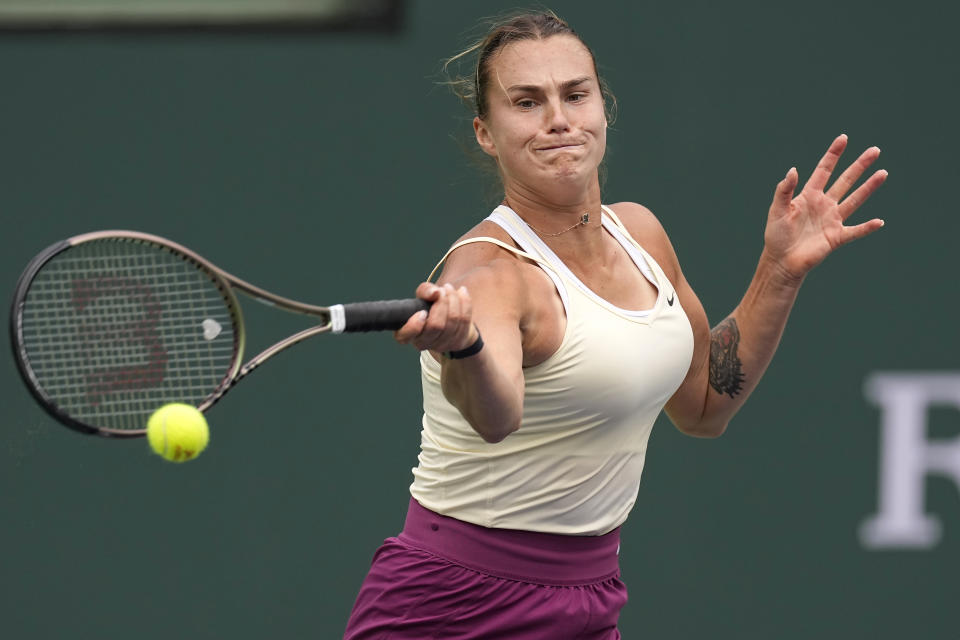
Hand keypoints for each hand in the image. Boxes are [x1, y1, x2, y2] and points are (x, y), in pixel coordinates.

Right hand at [394, 282, 478, 351]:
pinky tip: (462, 292)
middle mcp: (423, 343)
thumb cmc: (430, 307)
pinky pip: (465, 320)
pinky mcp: (458, 343)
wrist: (450, 319)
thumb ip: (425, 291)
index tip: (422, 311)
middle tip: (441, 290)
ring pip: (453, 321)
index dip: (415, 324)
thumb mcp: (423, 296)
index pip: (406, 335)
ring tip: (449, 289)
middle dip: (442, 303)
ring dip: (453, 299)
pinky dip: (465, 302)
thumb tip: (434, 292)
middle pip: (436, 325)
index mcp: (407, 334)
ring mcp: (441, 345)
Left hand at [763, 134, 886, 279]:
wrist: (781, 261)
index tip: (844, 138)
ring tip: (883, 173)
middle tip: (875, 150)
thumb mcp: (777, 210)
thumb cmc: (776, 236)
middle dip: (860, 165)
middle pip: (845, 181)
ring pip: (855, 200)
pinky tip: (879, 222)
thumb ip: (784, 190)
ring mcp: (832, 220)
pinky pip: (855, 231)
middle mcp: (824, 205)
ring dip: (869, 187)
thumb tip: (793, 170)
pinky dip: (867, 227)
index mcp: (809, 195)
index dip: (833, 155)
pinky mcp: (836, 237)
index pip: (824, 170)